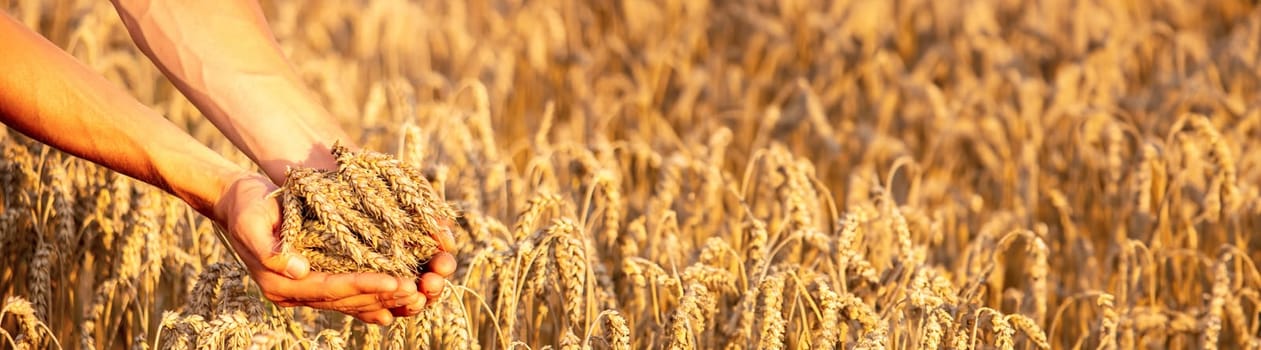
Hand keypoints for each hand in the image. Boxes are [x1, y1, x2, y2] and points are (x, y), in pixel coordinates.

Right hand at [211, 172, 455, 323]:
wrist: (239, 202)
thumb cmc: (248, 204)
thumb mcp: (251, 219)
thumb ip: (269, 248)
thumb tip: (298, 269)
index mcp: (278, 282)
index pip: (330, 288)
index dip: (364, 285)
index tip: (395, 282)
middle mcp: (292, 292)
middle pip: (345, 300)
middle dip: (382, 296)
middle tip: (417, 291)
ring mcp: (303, 290)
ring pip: (349, 302)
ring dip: (383, 301)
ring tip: (416, 297)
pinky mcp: (314, 281)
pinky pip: (346, 297)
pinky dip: (371, 302)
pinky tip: (395, 307)